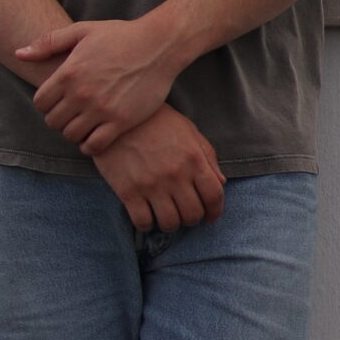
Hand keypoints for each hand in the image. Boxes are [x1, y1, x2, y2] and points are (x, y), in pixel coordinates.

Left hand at [15, 16, 179, 152]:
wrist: (158, 45)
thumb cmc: (120, 36)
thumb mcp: (82, 30)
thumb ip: (48, 42)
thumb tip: (19, 53)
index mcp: (69, 72)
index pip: (40, 102)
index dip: (46, 104)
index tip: (58, 101)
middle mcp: (81, 93)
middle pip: (53, 122)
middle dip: (59, 118)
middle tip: (71, 113)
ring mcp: (101, 109)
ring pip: (71, 135)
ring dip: (74, 132)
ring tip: (83, 123)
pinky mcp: (121, 122)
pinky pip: (94, 146)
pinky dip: (90, 145)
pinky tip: (95, 136)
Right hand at [91, 105, 225, 231]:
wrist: (118, 115)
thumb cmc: (157, 121)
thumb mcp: (188, 131)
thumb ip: (207, 156)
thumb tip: (221, 183)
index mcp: (193, 159)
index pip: (214, 196)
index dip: (215, 212)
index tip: (210, 216)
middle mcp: (175, 174)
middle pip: (193, 214)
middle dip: (192, 219)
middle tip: (185, 214)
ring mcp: (151, 184)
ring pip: (170, 223)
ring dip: (171, 224)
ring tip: (166, 215)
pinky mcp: (128, 191)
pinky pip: (142, 222)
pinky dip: (147, 224)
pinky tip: (146, 214)